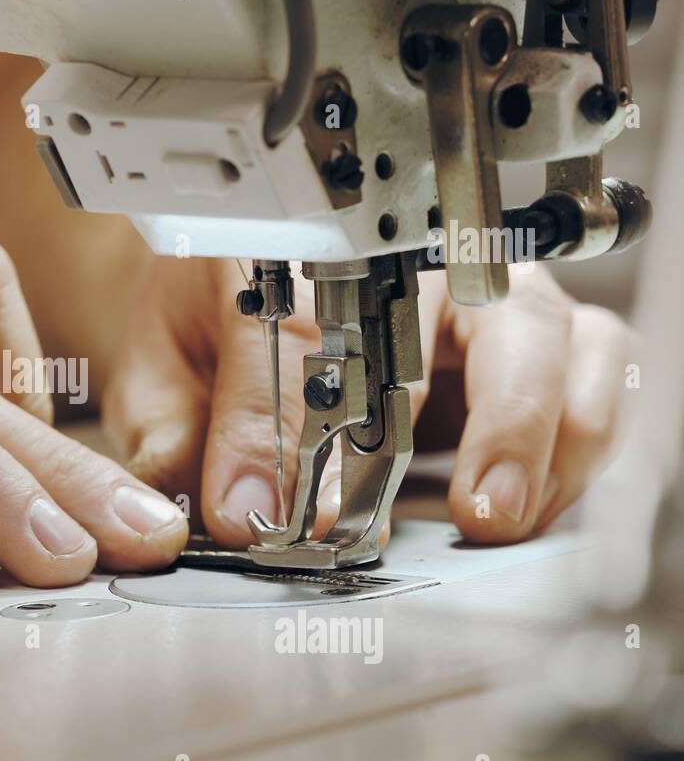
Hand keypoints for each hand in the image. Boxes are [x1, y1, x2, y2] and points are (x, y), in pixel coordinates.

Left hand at [102, 257, 631, 547]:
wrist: (243, 286)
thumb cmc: (210, 326)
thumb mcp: (166, 374)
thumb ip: (180, 433)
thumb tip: (234, 503)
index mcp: (290, 250)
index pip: (296, 327)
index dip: (278, 424)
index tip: (260, 507)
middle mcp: (401, 259)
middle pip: (457, 311)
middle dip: (450, 417)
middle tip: (433, 506)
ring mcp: (472, 291)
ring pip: (545, 334)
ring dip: (532, 430)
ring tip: (494, 510)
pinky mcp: (528, 332)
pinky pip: (593, 362)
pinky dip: (580, 430)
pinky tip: (529, 495)